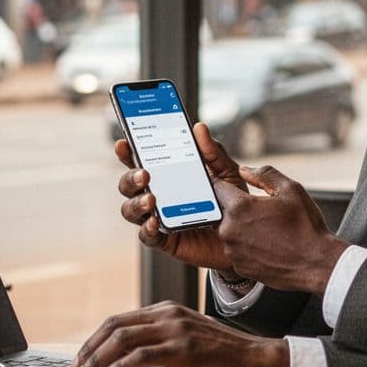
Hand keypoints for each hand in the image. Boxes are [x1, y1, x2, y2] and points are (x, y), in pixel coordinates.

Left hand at [69, 301, 289, 366]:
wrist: (254, 358)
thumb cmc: (222, 354)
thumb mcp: (185, 338)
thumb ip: (158, 341)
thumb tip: (124, 359)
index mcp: (165, 310)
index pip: (118, 320)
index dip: (94, 340)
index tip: (80, 359)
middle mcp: (167, 314)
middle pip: (114, 326)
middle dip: (89, 350)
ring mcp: (175, 329)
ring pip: (123, 339)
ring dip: (97, 360)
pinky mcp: (183, 348)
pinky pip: (140, 357)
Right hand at [115, 122, 244, 269]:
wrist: (243, 234)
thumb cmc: (230, 200)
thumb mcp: (226, 172)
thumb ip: (212, 152)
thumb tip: (199, 127)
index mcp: (165, 174)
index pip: (139, 160)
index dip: (127, 152)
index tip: (123, 143)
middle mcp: (155, 194)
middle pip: (128, 184)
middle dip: (130, 177)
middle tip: (144, 173)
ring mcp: (157, 217)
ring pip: (130, 209)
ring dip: (136, 203)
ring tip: (151, 199)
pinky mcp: (165, 239)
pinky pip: (147, 236)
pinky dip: (147, 229)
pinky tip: (154, 222)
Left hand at [212, 165, 349, 295]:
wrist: (317, 264)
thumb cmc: (306, 227)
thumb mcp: (291, 190)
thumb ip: (264, 174)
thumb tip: (244, 170)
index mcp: (240, 207)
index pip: (217, 188)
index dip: (226, 185)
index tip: (235, 189)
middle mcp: (229, 230)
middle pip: (221, 211)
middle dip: (235, 208)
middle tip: (260, 213)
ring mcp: (233, 250)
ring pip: (228, 231)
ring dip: (240, 228)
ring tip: (267, 230)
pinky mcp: (238, 266)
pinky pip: (236, 250)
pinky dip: (246, 246)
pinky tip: (267, 245)